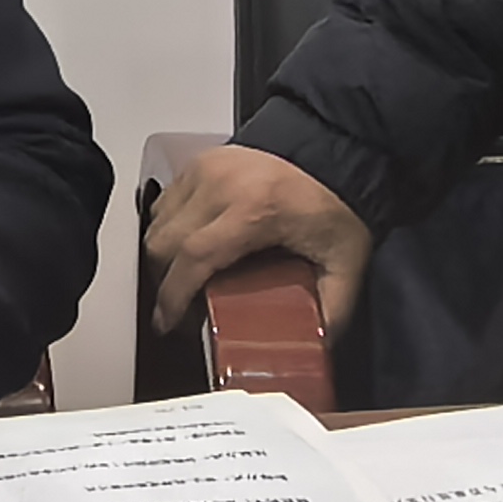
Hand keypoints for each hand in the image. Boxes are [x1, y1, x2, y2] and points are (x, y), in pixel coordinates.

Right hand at [144, 143, 373, 335]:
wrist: (334, 152)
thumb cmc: (337, 202)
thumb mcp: (344, 264)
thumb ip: (331, 311)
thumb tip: (312, 349)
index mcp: (255, 209)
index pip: (193, 257)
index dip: (173, 297)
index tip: (168, 323)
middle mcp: (222, 184)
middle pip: (164, 242)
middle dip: (163, 282)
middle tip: (178, 308)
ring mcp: (207, 168)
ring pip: (157, 222)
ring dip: (163, 256)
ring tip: (183, 280)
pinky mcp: (200, 161)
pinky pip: (164, 201)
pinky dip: (168, 228)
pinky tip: (188, 246)